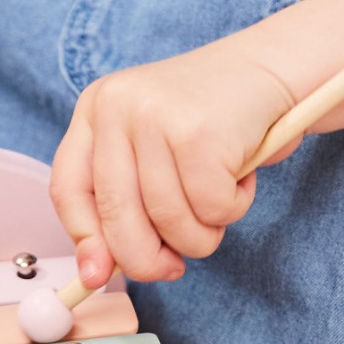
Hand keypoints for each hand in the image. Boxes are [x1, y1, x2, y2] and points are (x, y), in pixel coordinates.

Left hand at [49, 41, 298, 286]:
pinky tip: (239, 180)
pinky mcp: (200, 131)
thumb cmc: (211, 124)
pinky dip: (231, 209)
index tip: (96, 277)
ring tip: (218, 207)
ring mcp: (157, 114)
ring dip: (200, 234)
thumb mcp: (152, 154)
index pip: (68, 188)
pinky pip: (210, 208)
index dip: (84, 239)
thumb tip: (94, 274)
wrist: (274, 66)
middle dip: (145, 258)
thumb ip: (123, 203)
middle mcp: (118, 106)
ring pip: (168, 219)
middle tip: (171, 268)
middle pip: (115, 214)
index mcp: (96, 109)